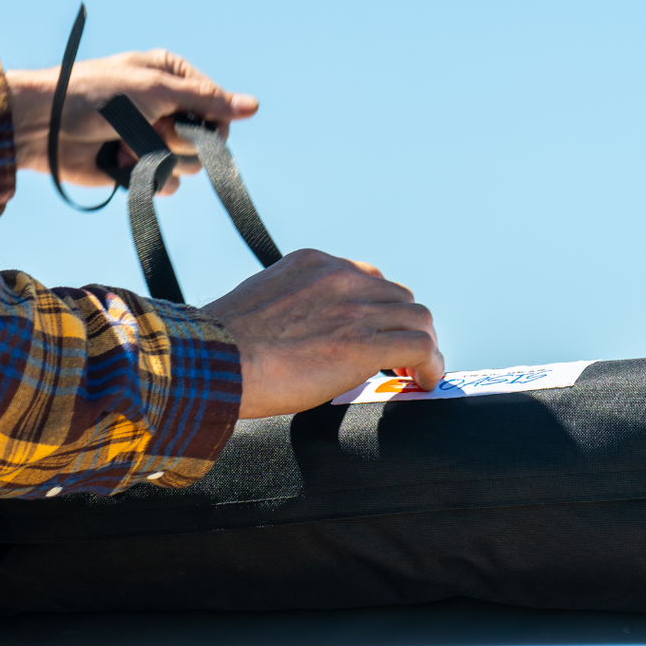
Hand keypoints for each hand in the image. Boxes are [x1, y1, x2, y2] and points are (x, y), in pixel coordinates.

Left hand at [6, 48, 257, 194]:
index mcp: (174, 78)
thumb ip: (206, 100)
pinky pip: (168, 185)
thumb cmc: (95, 94)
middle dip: (180, 140)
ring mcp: (154, 140)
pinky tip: (120, 161)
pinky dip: (146, 177)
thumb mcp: (155, 89)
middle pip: (208, 140)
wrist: (45, 126)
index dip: (207, 120)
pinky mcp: (139, 169)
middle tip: (150, 128)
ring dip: (160, 158)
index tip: (182, 118)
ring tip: (127, 143)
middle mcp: (168, 108)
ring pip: (190, 166)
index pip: (218, 107)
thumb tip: (254, 106)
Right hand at [202, 250, 442, 418]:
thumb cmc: (222, 345)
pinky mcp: (364, 345)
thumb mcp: (261, 301)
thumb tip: (301, 333)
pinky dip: (431, 364)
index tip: (377, 331)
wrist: (213, 361)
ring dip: (423, 346)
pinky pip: (420, 347)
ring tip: (419, 372)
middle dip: (402, 326)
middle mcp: (340, 277)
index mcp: (314, 263)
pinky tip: (425, 382)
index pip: (368, 278)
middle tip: (401, 357)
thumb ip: (293, 304)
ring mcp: (354, 309)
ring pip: (418, 318)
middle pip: (398, 297)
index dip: (379, 309)